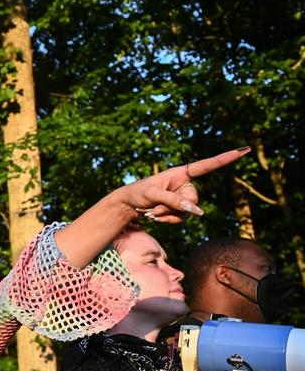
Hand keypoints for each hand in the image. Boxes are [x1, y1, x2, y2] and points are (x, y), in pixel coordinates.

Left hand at [109, 147, 249, 223]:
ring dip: (169, 215)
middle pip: (194, 201)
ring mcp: (183, 198)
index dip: (224, 159)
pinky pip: (182, 220)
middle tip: (155, 207)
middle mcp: (185, 184)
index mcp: (180, 173)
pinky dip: (168, 220)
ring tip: (152, 211)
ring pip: (188, 213)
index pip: (206, 166)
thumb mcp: (152, 194)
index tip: (242, 150)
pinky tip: (155, 216)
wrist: (128, 205)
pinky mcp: (180, 209)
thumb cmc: (137, 193)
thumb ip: (173, 200)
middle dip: (176, 208)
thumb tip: (196, 211)